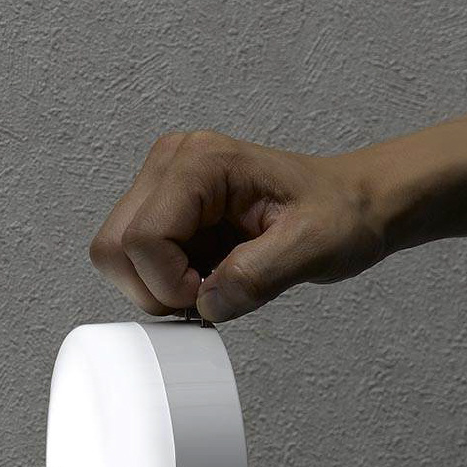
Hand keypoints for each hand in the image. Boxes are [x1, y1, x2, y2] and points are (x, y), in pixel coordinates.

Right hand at [89, 130, 395, 323]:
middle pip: (114, 249)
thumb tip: (207, 304)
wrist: (352, 204)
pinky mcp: (166, 210)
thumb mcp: (312, 247)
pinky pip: (136, 263)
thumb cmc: (339, 212)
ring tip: (212, 280)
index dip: (170, 284)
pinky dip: (165, 284)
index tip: (212, 292)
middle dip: (155, 289)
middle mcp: (171, 165)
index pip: (141, 239)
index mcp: (200, 162)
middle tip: (208, 291)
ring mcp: (163, 186)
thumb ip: (257, 277)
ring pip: (116, 259)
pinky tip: (208, 274)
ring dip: (158, 288)